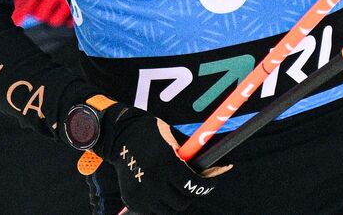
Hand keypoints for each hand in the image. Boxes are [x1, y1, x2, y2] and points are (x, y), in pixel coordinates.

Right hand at [101, 107, 229, 213]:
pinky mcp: (131, 200)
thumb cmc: (154, 135)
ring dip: (174, 201)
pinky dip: (158, 204)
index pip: (193, 185)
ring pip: (167, 210)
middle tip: (189, 185)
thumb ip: (193, 156)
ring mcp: (141, 193)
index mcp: (167, 164)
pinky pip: (151, 211)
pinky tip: (159, 190)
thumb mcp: (176, 140)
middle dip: (189, 193)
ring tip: (174, 188)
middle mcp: (154, 181)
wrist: (121, 137)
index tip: (210, 183)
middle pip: (181, 202)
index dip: (206, 185)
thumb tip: (221, 166)